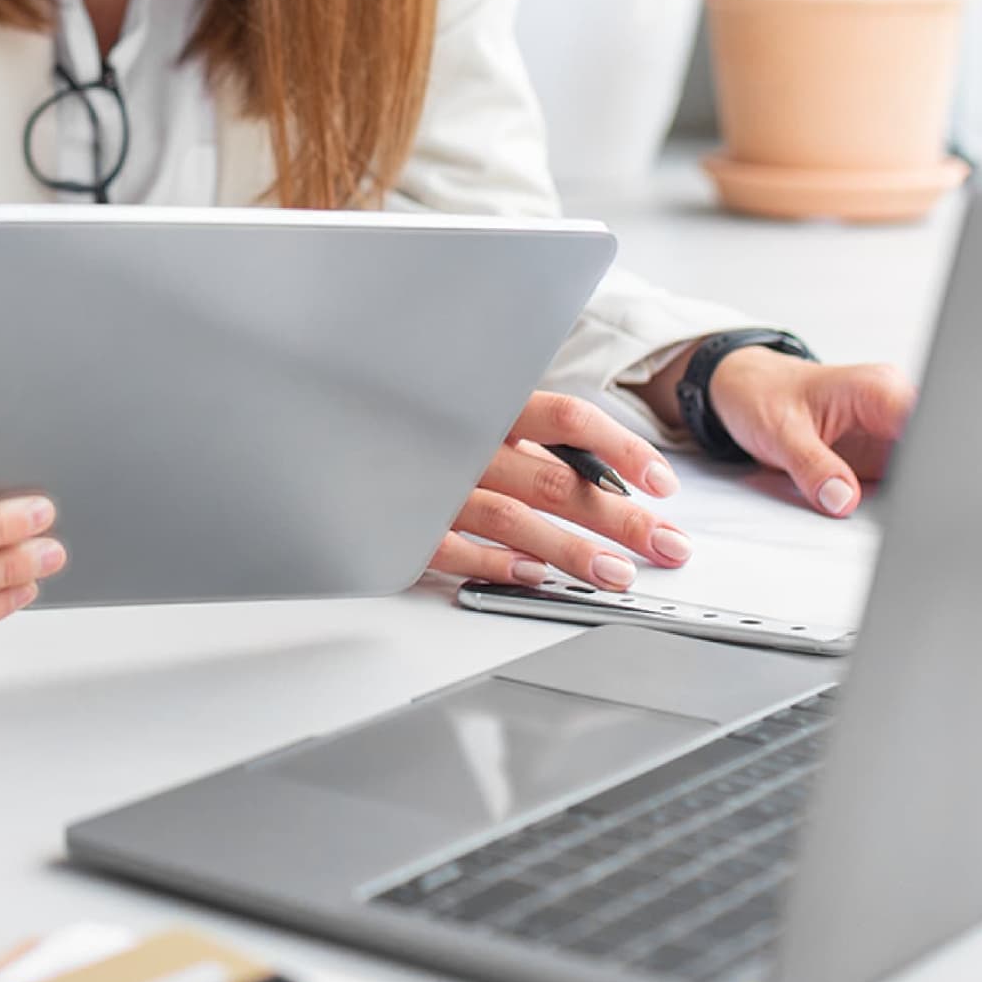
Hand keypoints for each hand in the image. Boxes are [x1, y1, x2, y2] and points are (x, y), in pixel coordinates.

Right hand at [423, 392, 691, 593]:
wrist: (316, 427)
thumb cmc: (408, 419)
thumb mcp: (468, 405)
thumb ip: (524, 427)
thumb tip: (601, 460)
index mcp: (484, 402)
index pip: (568, 420)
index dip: (620, 451)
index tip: (661, 483)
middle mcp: (462, 441)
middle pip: (556, 478)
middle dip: (620, 516)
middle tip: (665, 544)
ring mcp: (431, 485)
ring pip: (514, 519)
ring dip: (571, 550)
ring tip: (616, 573)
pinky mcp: (401, 526)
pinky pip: (453, 549)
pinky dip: (495, 564)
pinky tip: (534, 579)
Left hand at [693, 348, 913, 516]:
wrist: (746, 390)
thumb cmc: (762, 395)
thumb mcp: (780, 433)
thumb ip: (813, 467)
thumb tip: (844, 500)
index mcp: (876, 388)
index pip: (923, 424)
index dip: (928, 461)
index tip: (916, 492)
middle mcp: (891, 407)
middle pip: (930, 449)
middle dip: (923, 483)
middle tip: (905, 515)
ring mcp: (890, 433)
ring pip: (920, 469)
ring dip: (911, 494)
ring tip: (892, 514)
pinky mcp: (882, 454)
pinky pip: (901, 480)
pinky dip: (896, 498)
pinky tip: (885, 511)